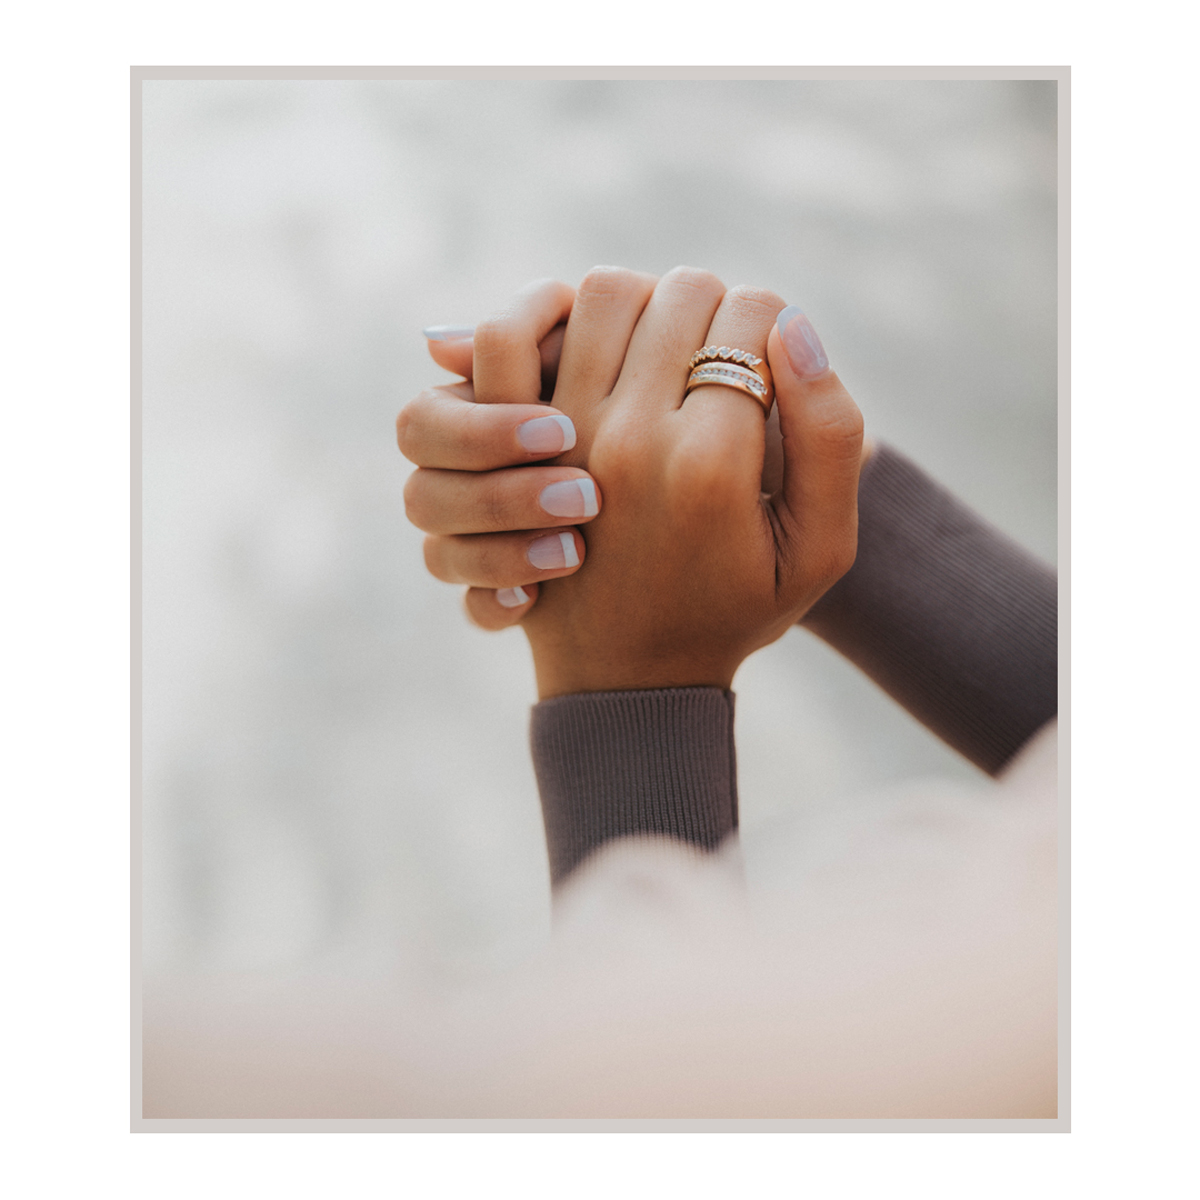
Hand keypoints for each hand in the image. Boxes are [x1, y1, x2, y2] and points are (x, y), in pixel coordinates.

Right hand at [397, 278, 613, 627]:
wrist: (688, 476)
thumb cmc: (641, 389)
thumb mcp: (608, 355)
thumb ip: (543, 336)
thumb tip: (439, 342)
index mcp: (461, 415)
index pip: (422, 426)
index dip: (483, 431)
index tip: (564, 430)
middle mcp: (453, 478)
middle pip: (420, 495)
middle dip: (500, 495)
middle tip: (584, 496)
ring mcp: (470, 539)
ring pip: (438, 555)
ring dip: (503, 550)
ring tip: (577, 548)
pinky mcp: (500, 589)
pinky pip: (474, 609)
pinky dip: (497, 604)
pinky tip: (537, 601)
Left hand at [517, 266, 864, 697]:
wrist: (628, 676)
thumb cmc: (736, 609)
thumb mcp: (819, 548)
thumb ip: (832, 435)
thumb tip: (793, 326)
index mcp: (714, 463)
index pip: (753, 312)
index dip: (774, 322)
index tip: (769, 365)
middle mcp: (632, 439)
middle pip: (681, 292)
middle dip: (715, 308)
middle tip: (719, 357)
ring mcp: (562, 436)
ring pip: (605, 294)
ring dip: (644, 302)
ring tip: (662, 350)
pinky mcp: (513, 443)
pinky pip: (511, 337)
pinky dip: (550, 313)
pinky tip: (588, 341)